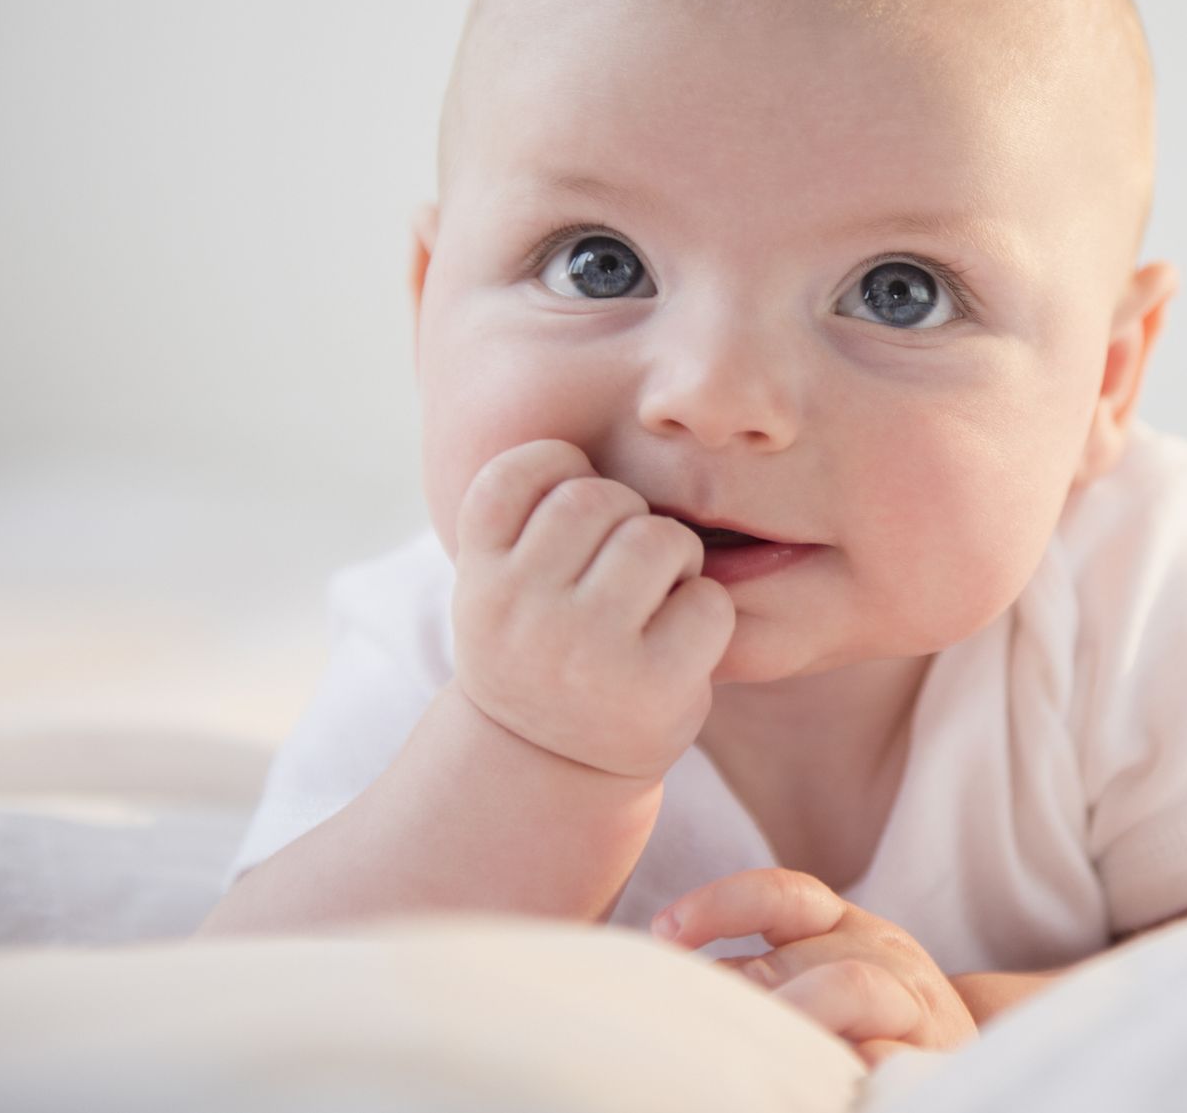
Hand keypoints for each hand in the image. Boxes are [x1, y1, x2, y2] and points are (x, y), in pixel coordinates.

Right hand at [450, 439, 734, 778]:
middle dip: (627, 520)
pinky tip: (677, 647)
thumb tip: (632, 418)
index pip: (519, 470)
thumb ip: (530, 520)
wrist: (547, 769)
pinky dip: (706, 615)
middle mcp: (518, 610)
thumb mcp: (502, 587)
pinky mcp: (650, 686)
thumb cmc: (541, 649)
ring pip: (657, 538)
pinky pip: (707, 600)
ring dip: (672, 559)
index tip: (571, 511)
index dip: (561, 471)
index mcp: (478, 577)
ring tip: (652, 602)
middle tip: (621, 572)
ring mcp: (584, 650)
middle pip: (598, 498)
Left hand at [652, 868, 977, 1065]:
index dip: (718, 906)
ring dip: (800, 1009)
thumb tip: (675, 981)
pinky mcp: (933, 1055)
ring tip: (762, 1044)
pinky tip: (834, 1072)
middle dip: (746, 984)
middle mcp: (881, 951)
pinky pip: (894, 1053)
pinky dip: (862, 1059)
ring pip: (852, 985)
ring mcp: (913, 1004)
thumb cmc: (872, 1016)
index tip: (665, 932)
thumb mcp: (821, 971)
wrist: (970, 1049)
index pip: (779, 895)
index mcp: (845, 926)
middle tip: (699, 1018)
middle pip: (799, 953)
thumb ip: (763, 971)